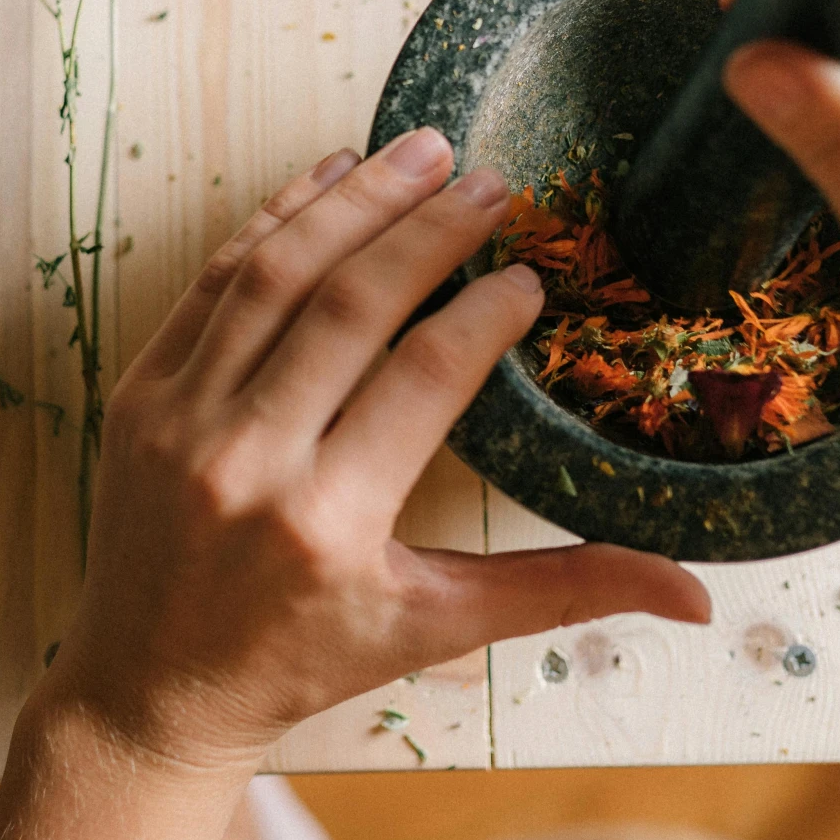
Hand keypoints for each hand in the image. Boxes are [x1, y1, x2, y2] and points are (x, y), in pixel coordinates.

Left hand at [44, 130, 709, 772]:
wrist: (151, 689)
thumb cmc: (304, 660)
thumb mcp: (435, 630)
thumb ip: (563, 592)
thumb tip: (699, 590)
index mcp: (329, 523)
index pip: (424, 377)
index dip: (485, 311)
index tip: (532, 272)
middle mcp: (247, 461)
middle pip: (351, 303)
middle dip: (430, 229)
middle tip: (493, 181)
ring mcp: (180, 420)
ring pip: (274, 274)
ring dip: (353, 201)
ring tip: (422, 151)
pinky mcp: (140, 394)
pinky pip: (212, 284)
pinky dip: (272, 221)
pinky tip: (329, 175)